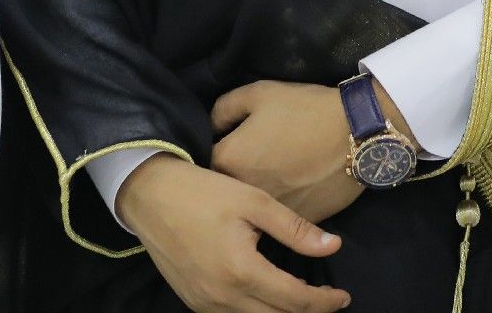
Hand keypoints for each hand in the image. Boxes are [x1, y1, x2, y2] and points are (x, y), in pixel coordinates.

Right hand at [114, 155, 347, 312]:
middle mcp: (223, 297)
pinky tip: (266, 296)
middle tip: (328, 300)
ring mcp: (204, 303)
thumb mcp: (253, 200)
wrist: (148, 195)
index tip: (343, 297)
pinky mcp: (192, 301)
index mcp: (242, 271)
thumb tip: (333, 247)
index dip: (323, 303)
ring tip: (302, 299)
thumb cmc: (203, 191)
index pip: (295, 301)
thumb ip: (294, 229)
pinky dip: (255, 312)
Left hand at [209, 80, 376, 223]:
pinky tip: (293, 185)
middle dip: (229, 179)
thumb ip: (223, 109)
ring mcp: (270, 212)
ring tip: (271, 174)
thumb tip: (211, 127)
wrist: (356, 133)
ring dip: (253, 195)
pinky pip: (280, 215)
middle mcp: (243, 193)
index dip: (212, 153)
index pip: (202, 164)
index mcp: (229, 160)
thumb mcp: (258, 94)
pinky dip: (282, 202)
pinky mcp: (297, 222)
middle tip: (249, 161)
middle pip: (225, 191)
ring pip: (251, 208)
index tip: (224, 146)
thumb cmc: (304, 110)